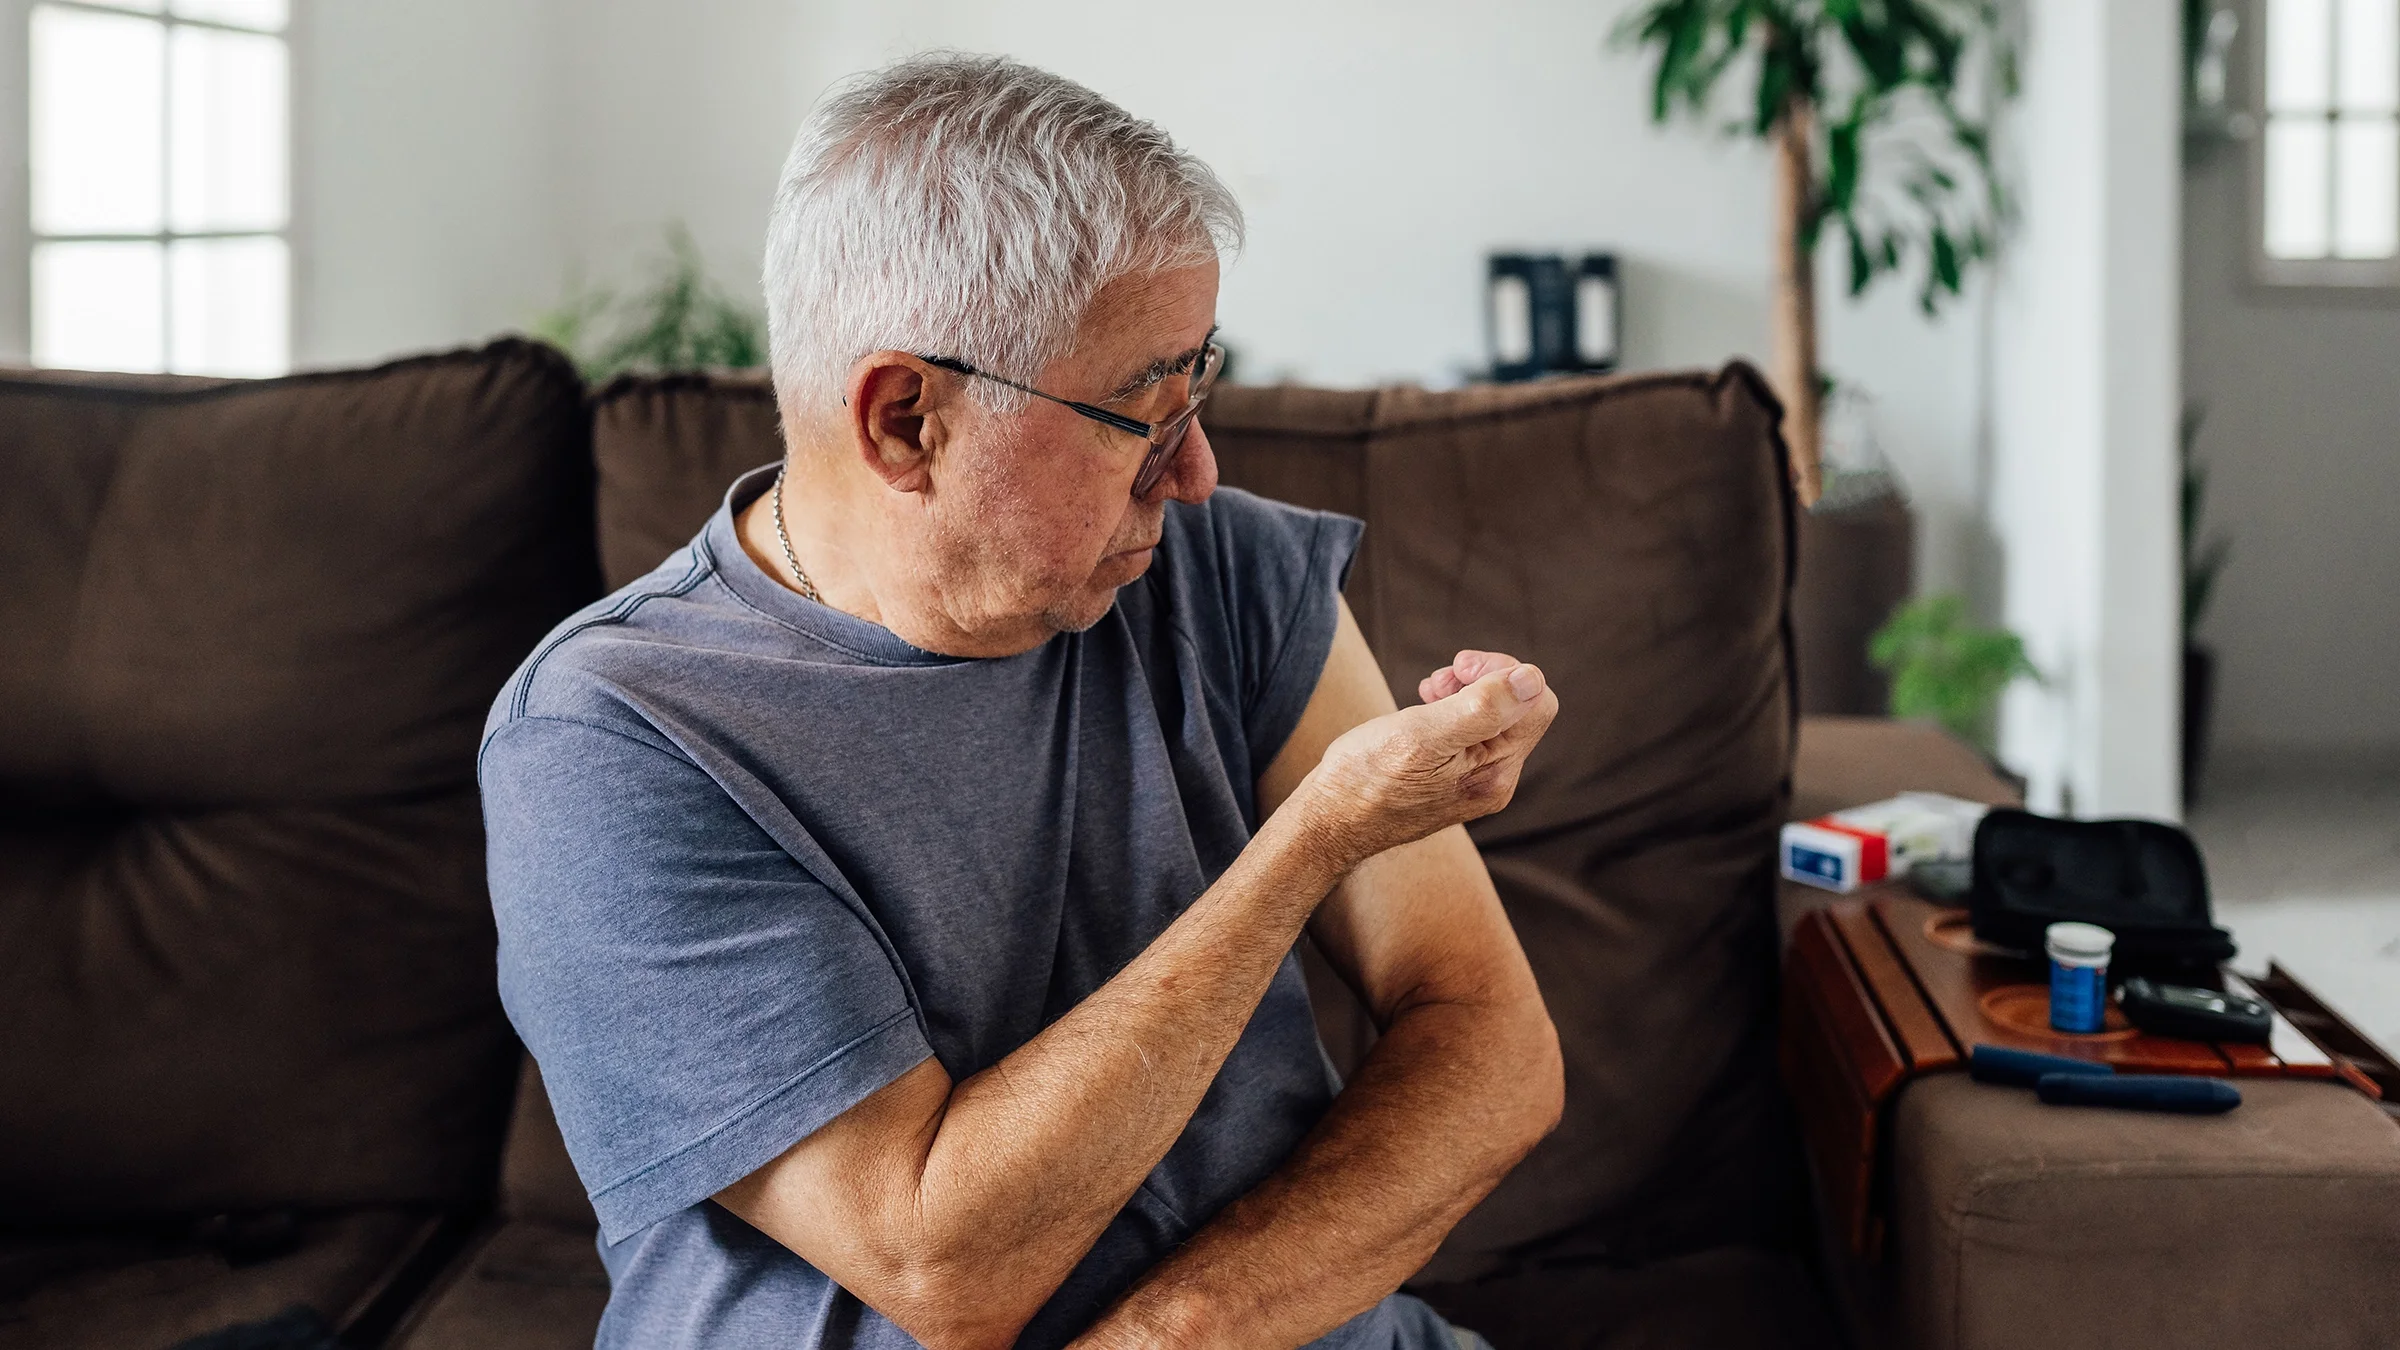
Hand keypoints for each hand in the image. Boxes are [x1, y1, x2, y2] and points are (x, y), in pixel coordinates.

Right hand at [1295, 649, 1557, 870]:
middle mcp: (1496, 780)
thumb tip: (1533, 678)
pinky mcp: (1455, 779)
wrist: (1330, 821)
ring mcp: (1476, 782)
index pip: (1537, 700)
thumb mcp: (1423, 734)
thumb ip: (1482, 707)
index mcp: (1497, 771)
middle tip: (1437, 680)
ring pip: (1495, 716)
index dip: (1502, 672)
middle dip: (1481, 679)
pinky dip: (1451, 710)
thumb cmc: (1366, 777)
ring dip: (1464, 691)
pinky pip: (1473, 733)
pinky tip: (1423, 709)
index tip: (1457, 669)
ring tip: (1427, 692)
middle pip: (1520, 707)